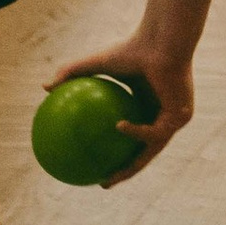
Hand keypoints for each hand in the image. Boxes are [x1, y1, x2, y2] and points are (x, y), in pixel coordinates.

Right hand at [45, 33, 191, 180]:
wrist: (162, 41)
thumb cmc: (133, 48)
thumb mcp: (96, 64)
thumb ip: (71, 74)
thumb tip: (43, 87)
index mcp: (146, 108)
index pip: (132, 141)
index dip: (116, 157)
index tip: (97, 169)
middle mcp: (162, 116)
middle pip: (143, 154)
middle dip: (124, 172)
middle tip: (104, 183)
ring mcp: (174, 119)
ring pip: (151, 151)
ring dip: (131, 166)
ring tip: (109, 176)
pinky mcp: (182, 116)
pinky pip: (154, 132)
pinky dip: (136, 131)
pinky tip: (118, 127)